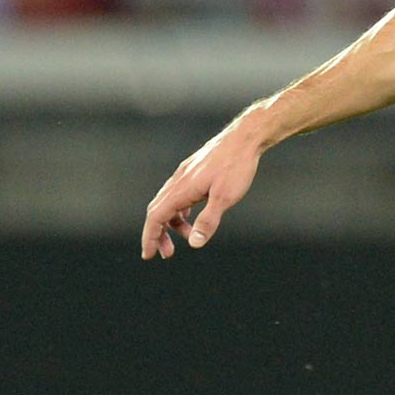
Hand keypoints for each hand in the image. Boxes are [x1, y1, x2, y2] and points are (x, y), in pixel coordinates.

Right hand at [140, 119, 263, 259]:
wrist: (245, 139)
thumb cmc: (237, 166)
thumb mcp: (225, 197)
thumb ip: (208, 221)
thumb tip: (195, 243)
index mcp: (181, 189)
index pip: (156, 217)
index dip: (150, 237)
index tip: (148, 255)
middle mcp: (178, 181)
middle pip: (158, 211)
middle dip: (159, 234)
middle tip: (167, 253)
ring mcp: (185, 175)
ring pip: (169, 203)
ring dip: (173, 223)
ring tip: (189, 237)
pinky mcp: (194, 172)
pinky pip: (179, 195)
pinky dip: (181, 210)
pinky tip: (192, 216)